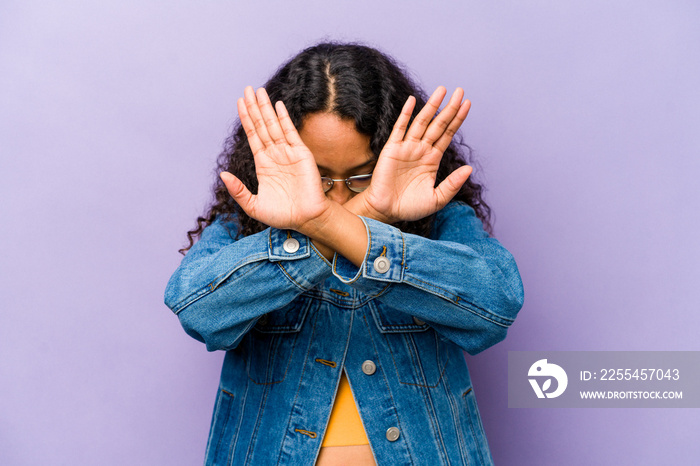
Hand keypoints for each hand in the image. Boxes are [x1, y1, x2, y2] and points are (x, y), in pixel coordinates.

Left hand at [219, 87, 330, 230]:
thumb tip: (223, 174)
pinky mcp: (301, 153)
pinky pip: (290, 132)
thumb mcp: (253, 205)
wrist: (305, 219)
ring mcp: (288, 152)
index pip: (253, 136)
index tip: (240, 102)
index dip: (246, 119)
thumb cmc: (282, 215)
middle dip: (254, 107)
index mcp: (263, 164)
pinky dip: (283, 118)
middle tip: (247, 89)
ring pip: (273, 125)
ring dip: (265, 108)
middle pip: (262, 125)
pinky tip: (277, 105)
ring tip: (258, 91)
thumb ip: (238, 190)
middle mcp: (275, 155)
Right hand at [346, 87, 471, 222]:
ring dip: (431, 106)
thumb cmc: (410, 207)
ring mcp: (406, 148)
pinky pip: (400, 128)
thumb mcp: (437, 198)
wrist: (386, 212)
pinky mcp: (392, 149)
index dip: (457, 119)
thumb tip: (469, 169)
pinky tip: (413, 100)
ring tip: (442, 90)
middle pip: (438, 124)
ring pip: (421, 122)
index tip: (467, 104)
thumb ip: (453, 184)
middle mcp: (421, 150)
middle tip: (460, 91)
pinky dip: (406, 114)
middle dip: (449, 108)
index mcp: (433, 159)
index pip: (448, 134)